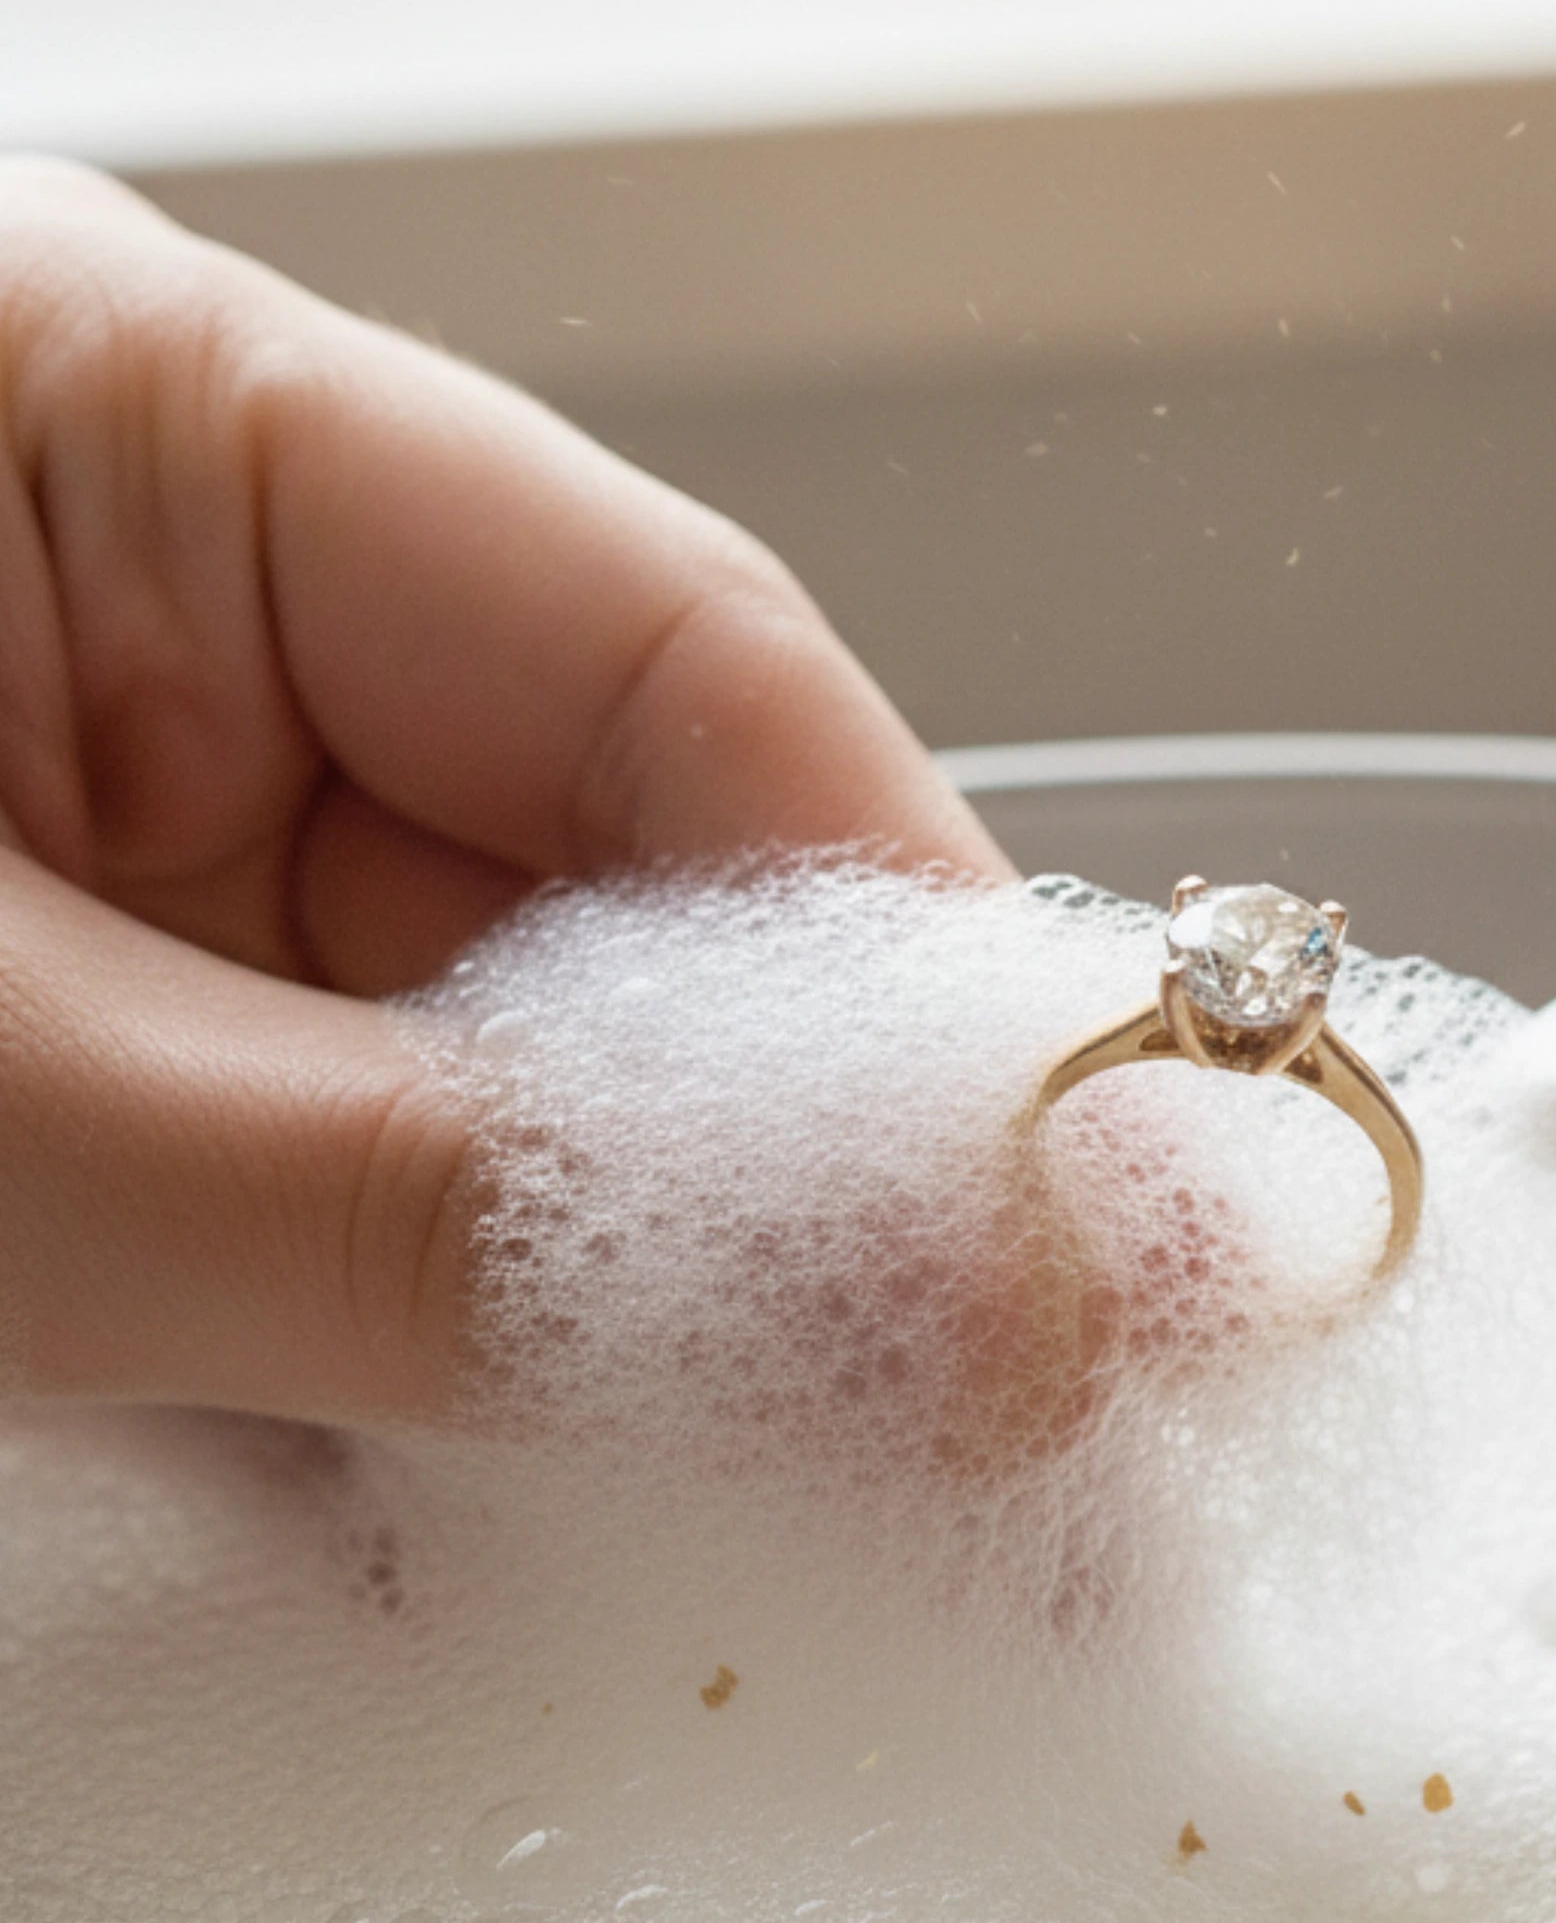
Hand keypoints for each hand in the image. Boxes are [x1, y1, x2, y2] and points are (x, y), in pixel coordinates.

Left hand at [0, 159, 1007, 1425]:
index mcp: (142, 425)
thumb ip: (428, 1203)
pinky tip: (568, 1497)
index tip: (1086, 1186)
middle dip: (799, 1160)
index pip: (672, 657)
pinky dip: (452, 1363)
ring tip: (816, 1486)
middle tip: (1010, 1400)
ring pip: (511, 1073)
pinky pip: (359, 1197)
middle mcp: (184, 621)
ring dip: (634, 1292)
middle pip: (633, 879)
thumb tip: (890, 1315)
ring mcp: (146, 847)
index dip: (903, 942)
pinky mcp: (102, 1055)